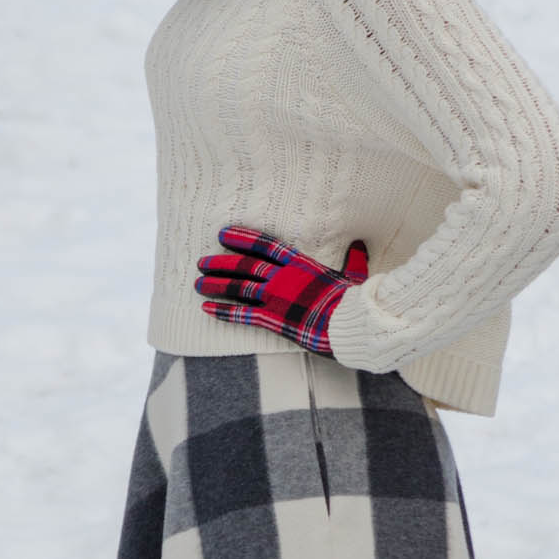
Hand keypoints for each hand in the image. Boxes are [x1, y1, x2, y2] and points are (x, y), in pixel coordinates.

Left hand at [195, 227, 367, 354]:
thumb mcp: (353, 276)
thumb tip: (361, 246)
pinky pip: (242, 314)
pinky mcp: (274, 320)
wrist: (353, 324)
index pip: (265, 245)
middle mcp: (283, 277)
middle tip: (201, 261)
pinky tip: (207, 310)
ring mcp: (276, 298)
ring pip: (238, 288)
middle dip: (220, 263)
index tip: (223, 234)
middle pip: (244, 265)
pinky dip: (224, 312)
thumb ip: (353, 261)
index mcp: (300, 264)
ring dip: (215, 285)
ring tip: (197, 284)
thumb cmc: (355, 301)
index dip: (242, 238)